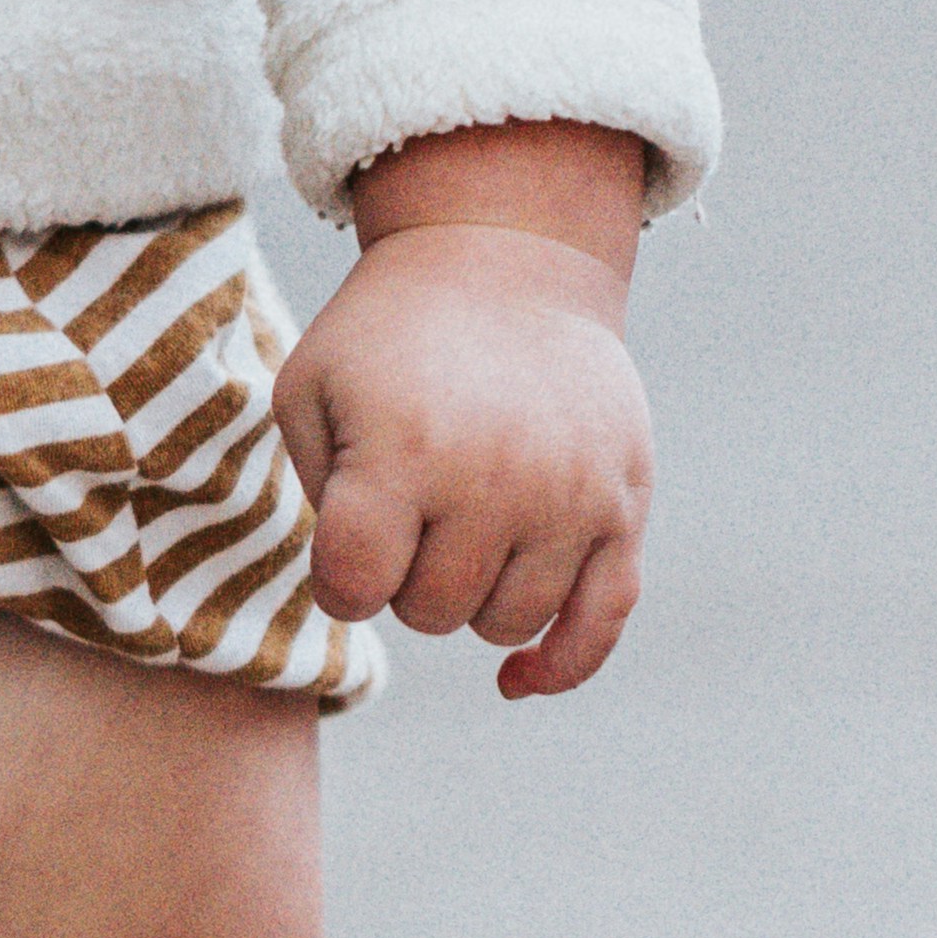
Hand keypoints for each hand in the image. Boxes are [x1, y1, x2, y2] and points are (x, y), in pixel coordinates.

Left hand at [276, 124, 656, 700]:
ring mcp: (571, 496)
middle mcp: (496, 480)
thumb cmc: (388, 337)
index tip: (344, 535)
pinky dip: (559, 664)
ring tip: (459, 524)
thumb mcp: (312, 387)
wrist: (507, 259)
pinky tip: (516, 677)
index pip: (355, 587)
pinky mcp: (624, 506)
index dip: (339, 577)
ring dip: (471, 596)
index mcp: (405, 450)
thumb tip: (361, 591)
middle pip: (431, 612)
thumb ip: (317, 495)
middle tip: (408, 509)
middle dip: (404, 578)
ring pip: (507, 623)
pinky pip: (601, 624)